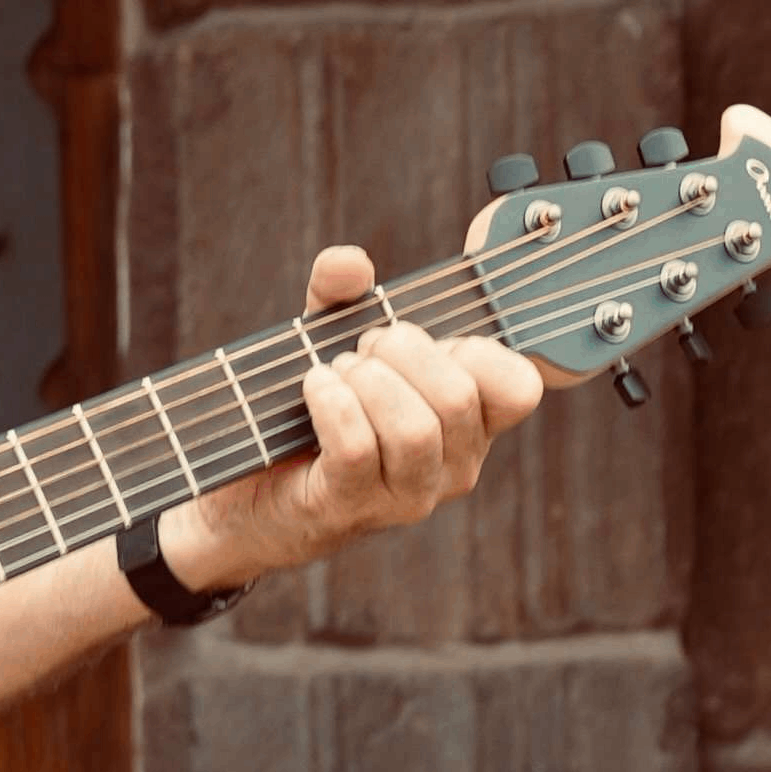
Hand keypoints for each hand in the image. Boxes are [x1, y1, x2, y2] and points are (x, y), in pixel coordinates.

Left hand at [167, 246, 554, 590]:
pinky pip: (356, 448)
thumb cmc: (314, 410)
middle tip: (362, 349)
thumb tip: (348, 263)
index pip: (519, 389)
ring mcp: (406, 496)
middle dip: (402, 353)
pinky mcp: (351, 508)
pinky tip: (314, 386)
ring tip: (334, 372)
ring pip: (415, 429)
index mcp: (471, 424)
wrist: (252, 488)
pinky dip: (332, 404)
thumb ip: (343, 293)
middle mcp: (453, 467)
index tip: (425, 340)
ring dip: (366, 382)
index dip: (476, 349)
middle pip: (458, 397)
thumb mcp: (332, 337)